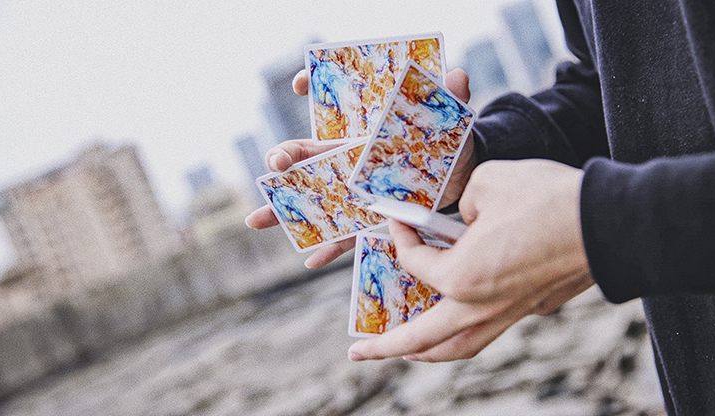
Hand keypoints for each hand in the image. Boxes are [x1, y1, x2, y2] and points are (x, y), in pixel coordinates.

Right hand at [246, 67, 477, 267]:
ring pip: (311, 201)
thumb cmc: (448, 143)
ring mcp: (355, 194)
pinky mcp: (368, 220)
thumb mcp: (448, 120)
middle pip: (306, 159)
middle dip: (282, 159)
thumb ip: (450, 98)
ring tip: (254, 219)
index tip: (298, 83)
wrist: (460, 178)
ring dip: (282, 210)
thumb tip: (459, 75)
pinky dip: (328, 248)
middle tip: (272, 165)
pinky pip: (344, 236)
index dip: (311, 91)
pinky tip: (309, 261)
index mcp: (365, 135)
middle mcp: (351, 164)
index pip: (332, 108)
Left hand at [347, 159, 593, 361]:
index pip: (415, 263)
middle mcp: (481, 307)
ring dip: (427, 351)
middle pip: (424, 339)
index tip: (398, 219)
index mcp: (462, 277)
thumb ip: (461, 203)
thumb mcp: (489, 183)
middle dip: (386, 347)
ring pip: (459, 346)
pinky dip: (463, 333)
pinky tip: (457, 320)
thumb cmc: (548, 199)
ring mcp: (509, 313)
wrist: (611, 221)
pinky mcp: (532, 308)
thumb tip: (463, 218)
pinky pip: (487, 330)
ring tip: (405, 351)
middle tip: (358, 352)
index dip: (400, 236)